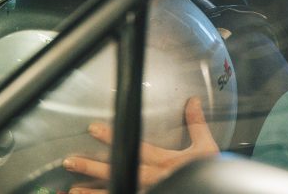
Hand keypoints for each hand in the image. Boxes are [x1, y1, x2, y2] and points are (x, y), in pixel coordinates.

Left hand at [62, 97, 218, 192]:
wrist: (217, 191)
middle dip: (92, 168)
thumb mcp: (207, 150)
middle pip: (118, 172)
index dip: (113, 137)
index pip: (134, 147)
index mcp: (166, 163)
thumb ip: (196, 125)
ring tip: (72, 191)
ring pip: (117, 192)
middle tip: (70, 162)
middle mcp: (153, 180)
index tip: (93, 129)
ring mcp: (149, 192)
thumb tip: (193, 101)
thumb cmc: (210, 173)